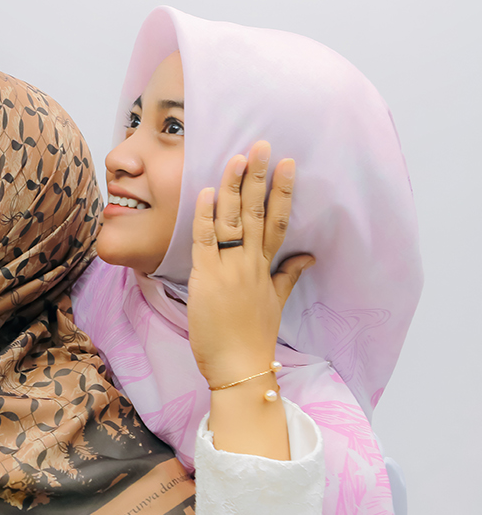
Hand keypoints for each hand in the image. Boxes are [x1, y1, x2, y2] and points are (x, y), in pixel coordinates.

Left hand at [186, 141, 312, 387]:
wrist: (240, 369)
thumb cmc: (253, 338)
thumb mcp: (276, 303)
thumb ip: (289, 275)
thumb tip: (307, 257)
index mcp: (267, 268)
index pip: (279, 221)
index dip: (284, 191)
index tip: (287, 163)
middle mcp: (252, 264)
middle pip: (257, 212)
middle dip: (259, 177)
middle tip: (261, 145)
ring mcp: (231, 269)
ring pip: (232, 220)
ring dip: (233, 187)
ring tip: (236, 158)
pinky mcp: (208, 278)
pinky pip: (206, 241)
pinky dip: (206, 216)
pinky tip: (206, 192)